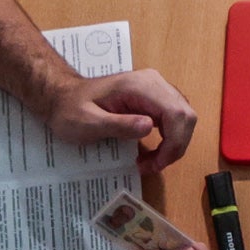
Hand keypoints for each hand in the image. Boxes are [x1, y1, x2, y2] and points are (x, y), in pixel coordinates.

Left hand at [44, 67, 197, 168]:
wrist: (63, 97)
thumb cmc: (71, 111)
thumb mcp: (88, 123)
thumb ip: (119, 124)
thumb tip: (150, 126)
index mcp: (141, 86)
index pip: (176, 113)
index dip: (174, 143)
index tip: (156, 164)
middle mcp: (155, 83)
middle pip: (186, 115)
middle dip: (175, 146)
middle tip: (152, 166)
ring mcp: (156, 89)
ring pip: (183, 118)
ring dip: (173, 144)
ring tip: (151, 161)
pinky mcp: (154, 98)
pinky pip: (174, 118)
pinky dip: (169, 139)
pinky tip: (151, 151)